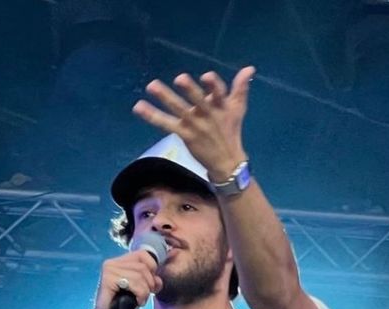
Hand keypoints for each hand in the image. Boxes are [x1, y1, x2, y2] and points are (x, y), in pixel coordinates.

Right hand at [91, 250, 162, 308]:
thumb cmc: (122, 305)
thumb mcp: (138, 288)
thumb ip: (149, 279)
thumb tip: (157, 279)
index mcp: (119, 261)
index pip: (143, 254)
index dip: (152, 268)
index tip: (151, 284)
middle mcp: (112, 262)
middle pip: (144, 266)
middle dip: (150, 283)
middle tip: (145, 296)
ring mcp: (109, 270)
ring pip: (140, 275)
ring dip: (145, 291)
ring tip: (140, 300)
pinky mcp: (108, 279)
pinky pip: (135, 283)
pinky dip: (140, 294)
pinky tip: (137, 301)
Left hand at [132, 66, 254, 181]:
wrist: (226, 161)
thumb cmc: (230, 131)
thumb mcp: (238, 108)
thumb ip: (240, 87)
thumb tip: (249, 67)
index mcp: (221, 106)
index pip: (219, 93)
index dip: (213, 85)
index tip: (207, 76)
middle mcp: (207, 115)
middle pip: (198, 100)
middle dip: (190, 90)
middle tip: (180, 78)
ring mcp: (194, 125)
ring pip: (179, 109)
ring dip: (165, 97)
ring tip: (151, 85)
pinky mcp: (184, 134)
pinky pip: (165, 124)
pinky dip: (151, 115)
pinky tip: (138, 107)